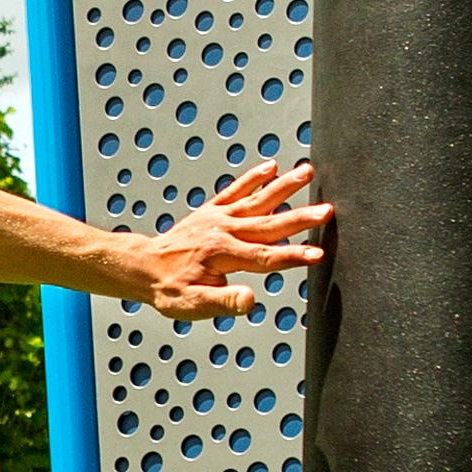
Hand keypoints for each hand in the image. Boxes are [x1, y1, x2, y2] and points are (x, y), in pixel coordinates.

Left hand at [122, 155, 327, 318]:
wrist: (143, 266)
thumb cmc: (169, 288)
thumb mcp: (193, 304)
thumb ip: (223, 301)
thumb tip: (250, 301)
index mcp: (222, 254)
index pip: (265, 257)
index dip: (293, 256)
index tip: (318, 254)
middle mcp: (223, 231)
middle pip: (269, 224)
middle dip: (300, 218)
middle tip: (327, 210)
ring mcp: (219, 217)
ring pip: (258, 199)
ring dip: (284, 186)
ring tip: (308, 171)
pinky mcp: (213, 210)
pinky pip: (236, 190)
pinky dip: (254, 177)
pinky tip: (272, 166)